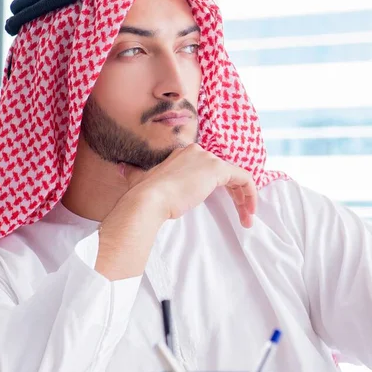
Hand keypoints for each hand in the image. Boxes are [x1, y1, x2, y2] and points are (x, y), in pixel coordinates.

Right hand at [120, 143, 256, 227]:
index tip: (223, 206)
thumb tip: (120, 167)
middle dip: (236, 196)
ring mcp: (208, 159)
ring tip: (247, 219)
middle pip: (225, 174)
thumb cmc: (144, 195)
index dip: (219, 188)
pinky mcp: (217, 169)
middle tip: (242, 216)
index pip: (208, 169)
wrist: (149, 200)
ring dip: (245, 199)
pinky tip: (250, 211)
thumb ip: (133, 172)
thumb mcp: (139, 180)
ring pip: (236, 177)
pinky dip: (250, 194)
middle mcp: (197, 152)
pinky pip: (244, 179)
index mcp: (182, 154)